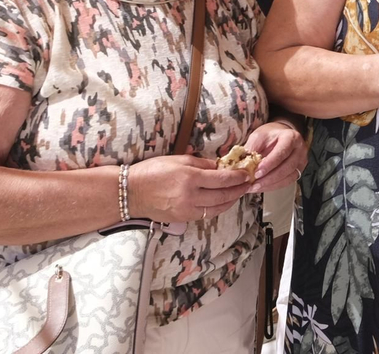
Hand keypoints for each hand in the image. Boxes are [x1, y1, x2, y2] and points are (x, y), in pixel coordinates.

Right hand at [127, 155, 251, 223]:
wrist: (130, 192)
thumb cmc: (152, 171)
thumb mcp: (178, 160)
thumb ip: (201, 164)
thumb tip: (219, 166)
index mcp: (190, 178)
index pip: (223, 179)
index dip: (238, 177)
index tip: (247, 173)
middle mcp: (190, 195)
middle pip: (224, 195)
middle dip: (239, 189)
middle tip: (248, 183)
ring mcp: (186, 209)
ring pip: (217, 207)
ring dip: (231, 200)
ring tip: (239, 193)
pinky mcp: (182, 218)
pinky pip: (206, 214)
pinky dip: (217, 208)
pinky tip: (222, 202)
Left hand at [241, 121, 307, 194]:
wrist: (280, 135)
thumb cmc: (270, 135)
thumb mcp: (258, 136)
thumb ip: (252, 149)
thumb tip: (242, 164)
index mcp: (291, 137)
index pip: (282, 152)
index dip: (270, 164)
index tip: (256, 172)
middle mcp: (300, 150)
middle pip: (287, 167)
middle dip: (269, 178)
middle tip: (254, 183)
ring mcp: (301, 161)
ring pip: (289, 177)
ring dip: (271, 184)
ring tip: (255, 187)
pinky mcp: (298, 171)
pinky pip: (287, 182)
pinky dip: (274, 186)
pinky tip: (262, 187)